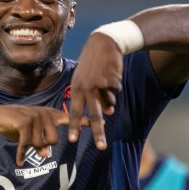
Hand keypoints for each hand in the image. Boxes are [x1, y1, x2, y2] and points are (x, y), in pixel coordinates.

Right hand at [0, 105, 89, 165]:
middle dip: (42, 146)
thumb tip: (47, 154)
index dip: (85, 121)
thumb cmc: (15, 126)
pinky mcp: (25, 121)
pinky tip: (19, 161)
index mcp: (50, 115)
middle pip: (54, 140)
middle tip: (31, 145)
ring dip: (31, 148)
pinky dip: (22, 154)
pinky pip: (28, 144)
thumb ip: (41, 143)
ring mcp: (36, 116)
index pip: (71, 118)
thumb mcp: (31, 136)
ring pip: (41, 143)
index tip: (102, 123)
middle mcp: (46, 113)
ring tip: (23, 146)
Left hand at [69, 32, 123, 148]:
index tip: (72, 140)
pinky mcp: (112, 81)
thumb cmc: (93, 62)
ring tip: (106, 80)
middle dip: (98, 132)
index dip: (74, 126)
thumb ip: (94, 96)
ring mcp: (100, 85)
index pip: (75, 111)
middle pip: (94, 115)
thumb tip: (108, 112)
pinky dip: (115, 86)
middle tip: (101, 147)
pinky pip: (116, 92)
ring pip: (109, 103)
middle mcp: (86, 88)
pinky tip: (111, 73)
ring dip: (110, 98)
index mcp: (76, 88)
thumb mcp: (87, 78)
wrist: (105, 42)